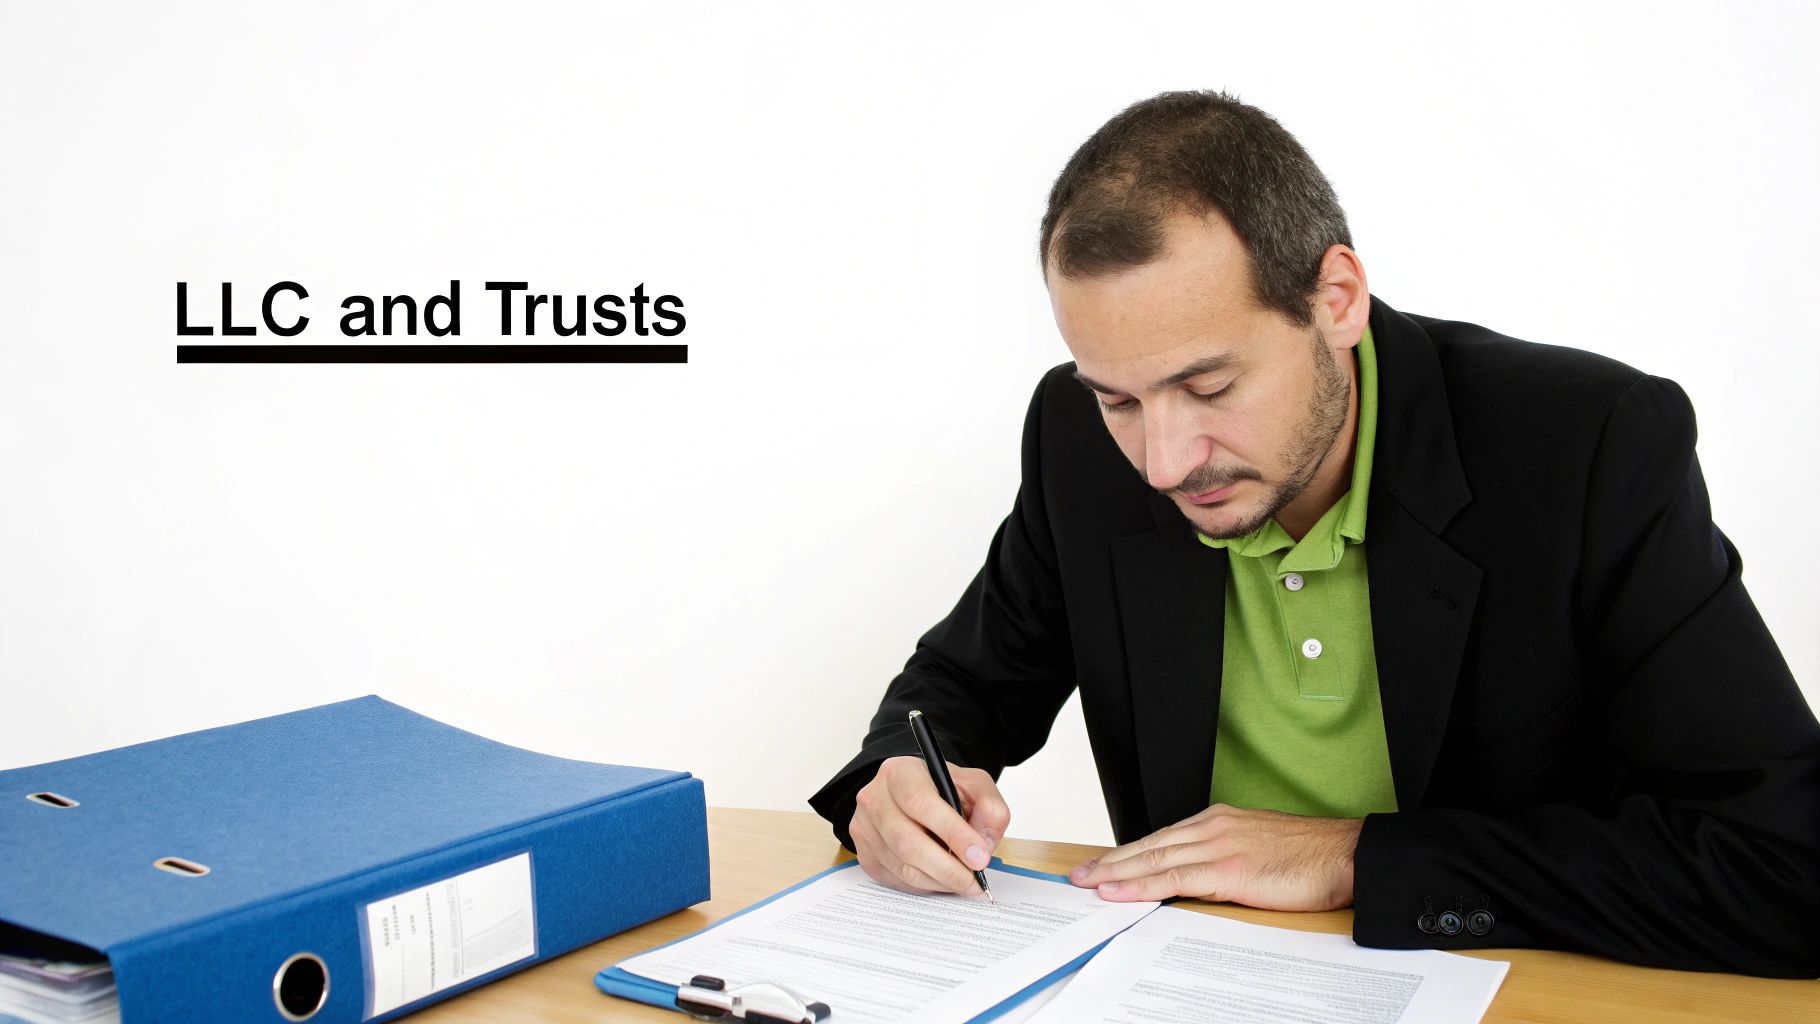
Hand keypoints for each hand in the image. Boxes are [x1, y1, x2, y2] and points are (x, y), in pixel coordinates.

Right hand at [849, 755, 1010, 895]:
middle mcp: (874, 798)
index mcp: (900, 772)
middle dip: (948, 869)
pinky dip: (925, 886)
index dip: (952, 833)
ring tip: (963, 881)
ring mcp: (864, 828)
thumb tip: (983, 847)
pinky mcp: (864, 854)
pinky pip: (896, 880)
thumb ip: (989, 808)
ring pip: (903, 867)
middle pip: (907, 842)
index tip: (979, 857)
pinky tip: (941, 878)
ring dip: (939, 881)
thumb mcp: (974, 785)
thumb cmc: (942, 789)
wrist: (913, 794)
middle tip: (974, 881)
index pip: (920, 804)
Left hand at [1068, 803, 1361, 910]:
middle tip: (1078, 875)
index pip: (1162, 838)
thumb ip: (1227, 858)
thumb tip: (1200, 878)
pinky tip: (1118, 892)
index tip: (1103, 864)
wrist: (1347, 855)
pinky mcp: (1229, 870)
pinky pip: (1174, 878)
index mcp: (1220, 821)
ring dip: (1115, 874)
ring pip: (1154, 860)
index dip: (1129, 853)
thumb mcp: (1259, 849)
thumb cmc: (1311, 857)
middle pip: (1149, 845)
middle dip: (1111, 861)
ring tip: (1086, 884)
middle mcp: (1213, 828)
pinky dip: (1141, 885)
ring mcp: (1219, 846)